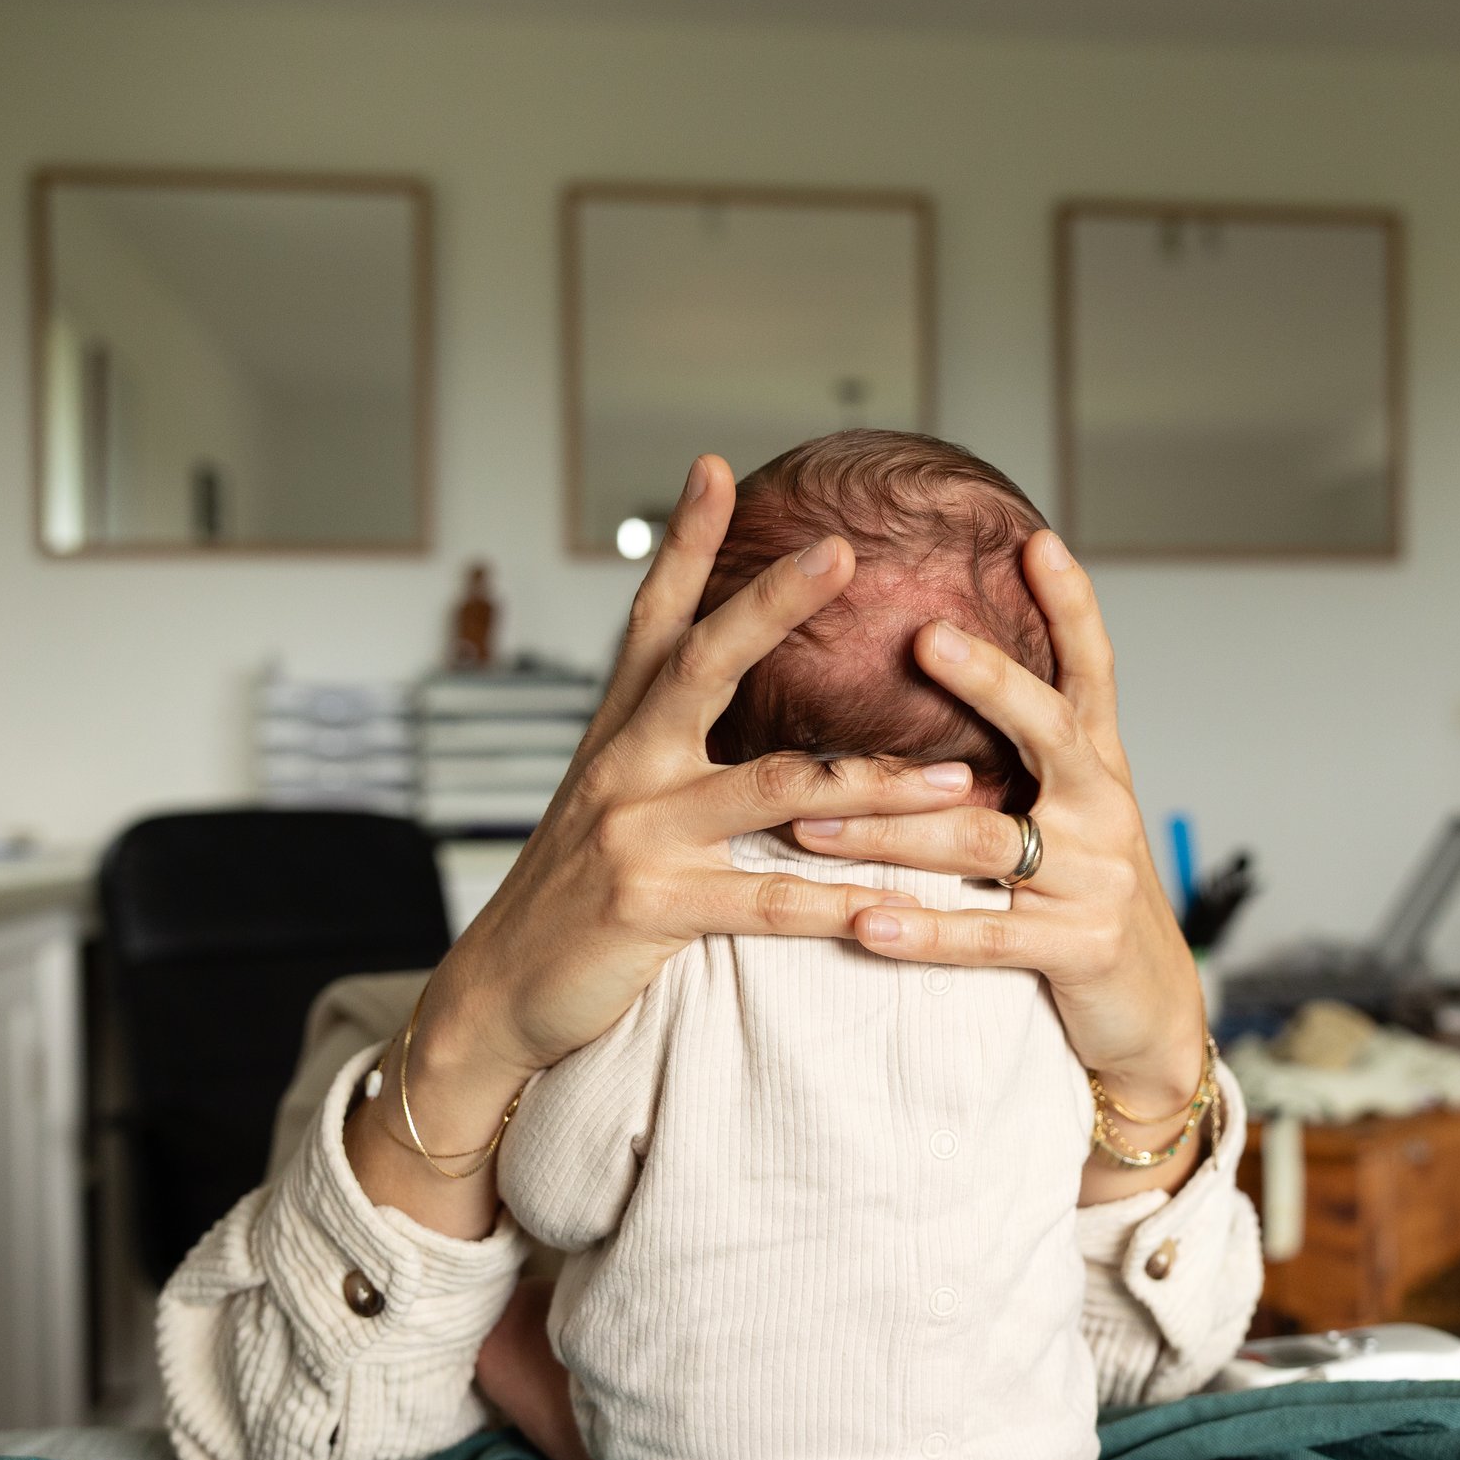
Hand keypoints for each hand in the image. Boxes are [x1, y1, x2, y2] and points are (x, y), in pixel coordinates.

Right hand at [351, 455, 977, 1234]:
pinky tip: (899, 907)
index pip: (654, 617)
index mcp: (620, 732)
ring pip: (777, 790)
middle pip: (705, 663)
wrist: (498, 992)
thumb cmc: (573, 893)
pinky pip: (768, 900)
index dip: (684, 542)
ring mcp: (637, 833)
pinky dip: (840, 903)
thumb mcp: (610, 799)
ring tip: (960, 780)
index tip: (715, 467)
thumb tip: (718, 684)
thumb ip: (664, 742)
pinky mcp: (652, 907)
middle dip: (773, 602)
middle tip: (839, 548)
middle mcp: (625, 765)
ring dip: (880, 786)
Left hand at [788, 529, 1210, 1194]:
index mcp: (1097, 764)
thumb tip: (940, 663)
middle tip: (926, 639)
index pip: (1093, 668)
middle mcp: (1103, 807)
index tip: (1035, 540)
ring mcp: (1095, 879)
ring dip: (888, 829)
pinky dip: (923, 931)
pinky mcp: (1078, 949)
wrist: (1151, 1011)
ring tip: (808, 820)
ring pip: (982, 838)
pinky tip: (864, 922)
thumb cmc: (1082, 895)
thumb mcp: (1067, 810)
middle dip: (989, 682)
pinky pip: (985, 937)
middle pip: (1047, 729)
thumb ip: (1018, 750)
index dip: (1072, 604)